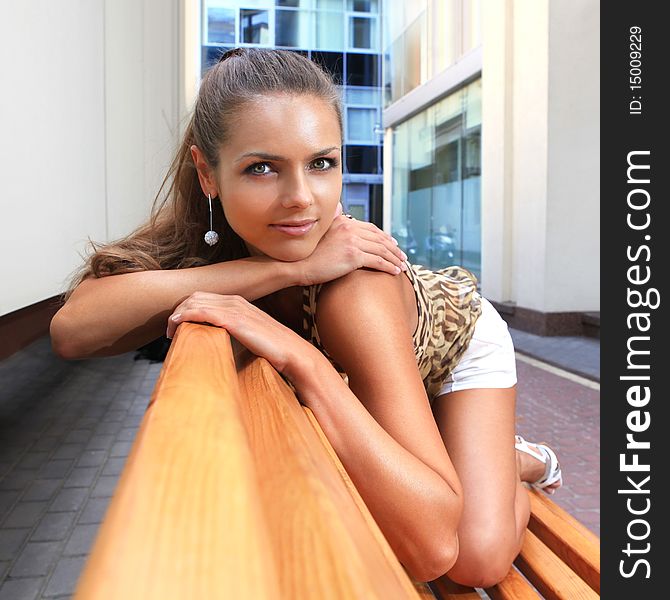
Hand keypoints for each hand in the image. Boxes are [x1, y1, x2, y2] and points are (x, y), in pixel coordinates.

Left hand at [166, 292, 321, 382]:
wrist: (293, 353)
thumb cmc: (273, 350)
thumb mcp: (250, 337)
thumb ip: (234, 334)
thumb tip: (216, 345)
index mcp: (239, 302)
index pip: (204, 297)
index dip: (187, 308)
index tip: (178, 325)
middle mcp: (236, 301)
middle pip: (196, 296)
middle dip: (178, 310)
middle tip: (170, 329)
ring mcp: (235, 309)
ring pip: (196, 302)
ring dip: (178, 314)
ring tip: (170, 330)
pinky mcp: (234, 320)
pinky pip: (202, 311)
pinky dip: (186, 315)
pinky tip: (177, 324)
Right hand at [298, 206, 407, 285]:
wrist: (299, 266)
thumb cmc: (308, 255)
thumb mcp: (321, 235)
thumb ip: (333, 226)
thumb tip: (339, 212)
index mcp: (344, 222)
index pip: (371, 228)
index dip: (384, 236)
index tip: (393, 244)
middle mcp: (350, 229)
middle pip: (379, 238)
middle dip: (393, 248)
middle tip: (402, 256)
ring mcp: (352, 242)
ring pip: (382, 250)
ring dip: (395, 259)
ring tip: (402, 266)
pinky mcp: (353, 256)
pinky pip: (378, 261)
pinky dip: (389, 267)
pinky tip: (395, 272)